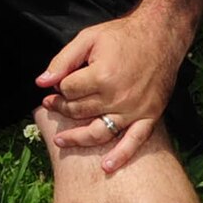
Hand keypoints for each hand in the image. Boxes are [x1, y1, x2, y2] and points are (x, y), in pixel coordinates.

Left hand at [35, 8, 191, 173]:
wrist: (160, 36)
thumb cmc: (123, 36)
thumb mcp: (88, 38)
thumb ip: (63, 61)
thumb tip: (42, 82)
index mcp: (102, 75)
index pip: (68, 91)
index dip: (59, 87)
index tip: (60, 84)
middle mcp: (118, 96)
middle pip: (79, 111)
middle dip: (62, 107)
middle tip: (54, 103)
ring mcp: (134, 109)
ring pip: (99, 132)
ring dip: (77, 138)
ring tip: (61, 139)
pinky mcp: (149, 116)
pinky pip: (134, 141)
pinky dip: (121, 156)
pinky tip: (106, 166)